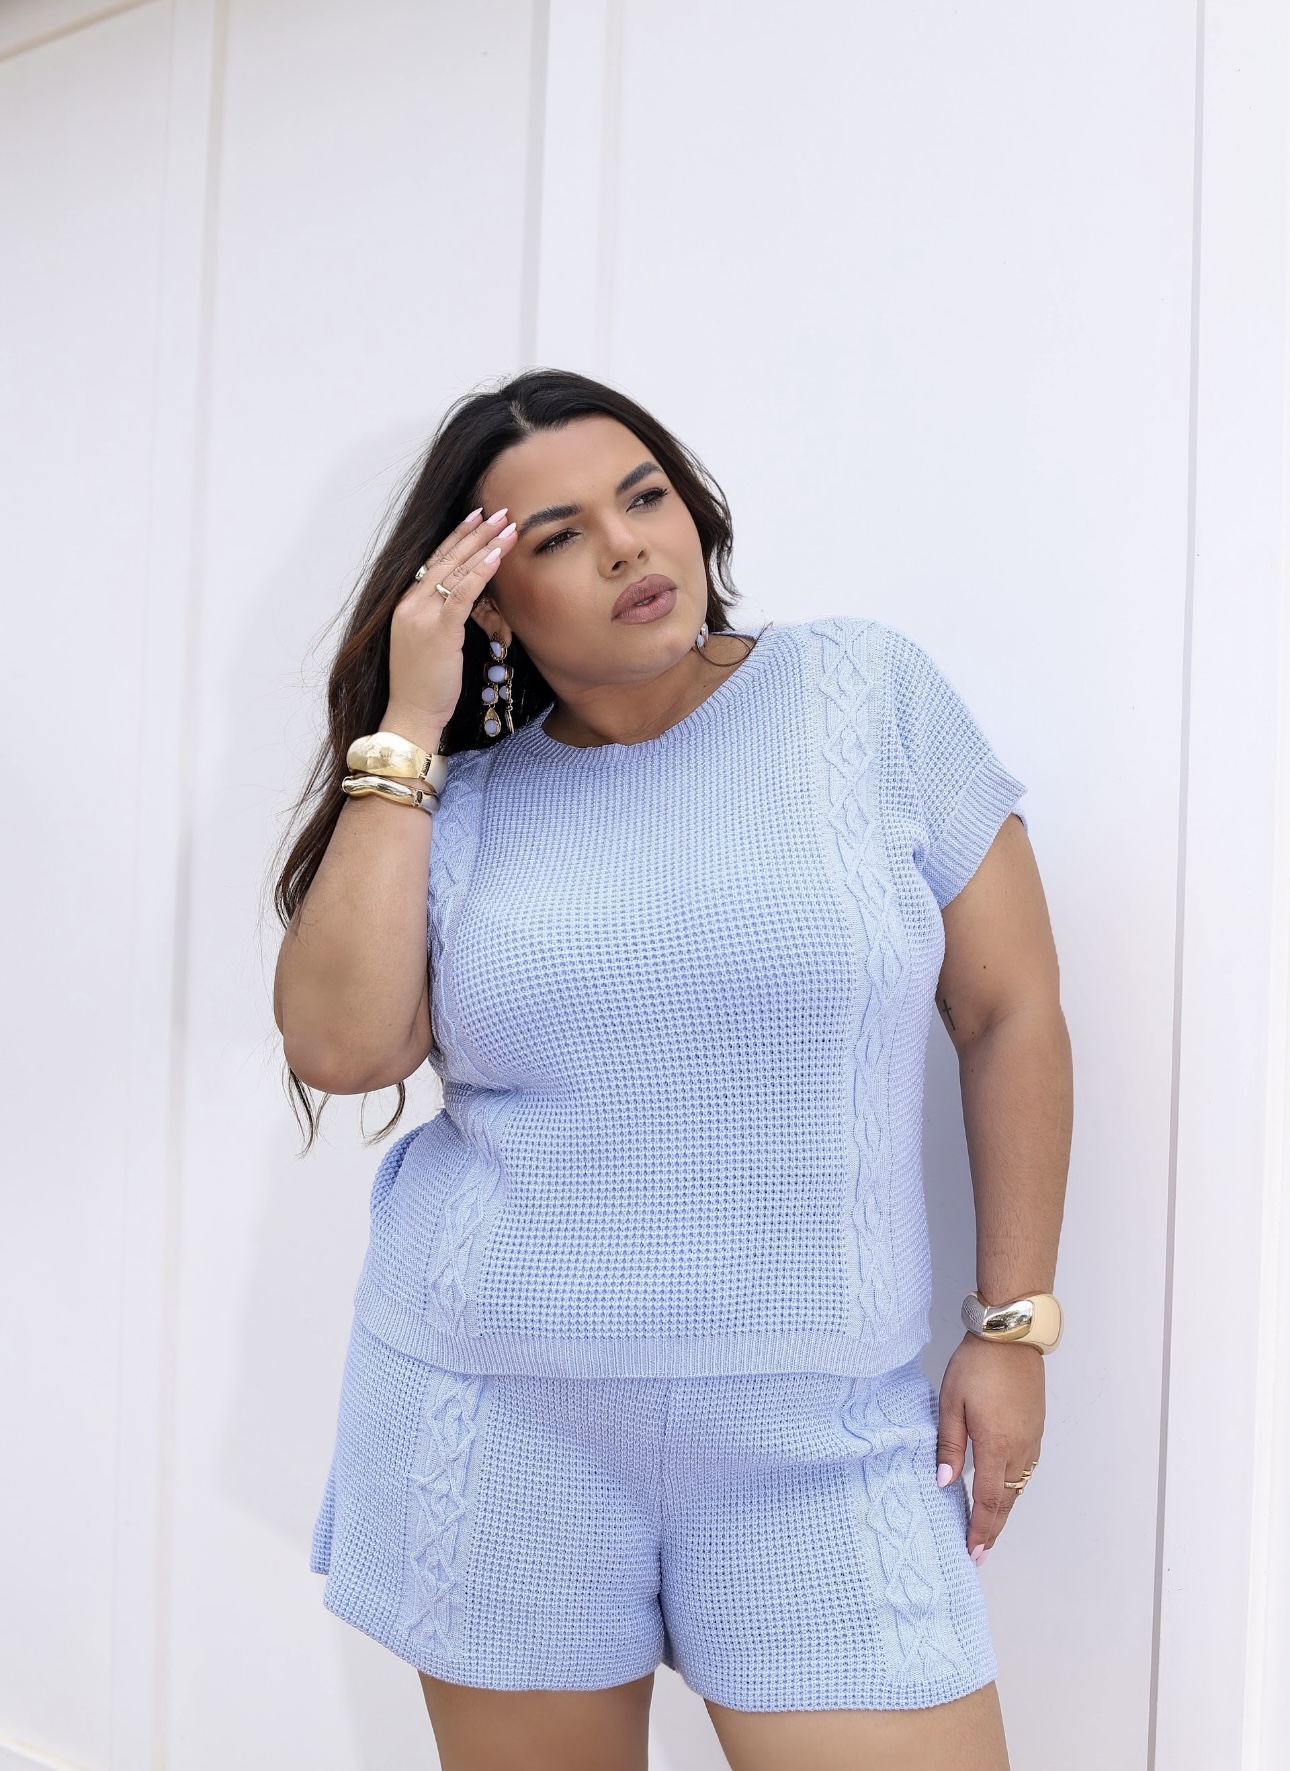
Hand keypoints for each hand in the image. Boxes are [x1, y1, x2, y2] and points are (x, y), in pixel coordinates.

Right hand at [381, 506, 517, 748]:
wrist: (411, 714)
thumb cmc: (425, 686)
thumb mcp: (430, 645)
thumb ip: (443, 619)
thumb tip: (467, 603)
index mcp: (406, 605)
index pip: (434, 561)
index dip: (457, 538)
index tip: (476, 517)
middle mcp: (410, 604)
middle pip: (446, 558)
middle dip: (475, 532)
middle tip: (499, 511)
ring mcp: (421, 615)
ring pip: (456, 569)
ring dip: (484, 544)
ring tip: (507, 524)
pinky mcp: (438, 630)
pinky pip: (462, 593)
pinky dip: (481, 571)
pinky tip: (498, 555)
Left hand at [935, 1332, 1044, 1564]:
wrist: (1011, 1336)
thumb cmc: (977, 1365)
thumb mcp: (951, 1402)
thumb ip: (949, 1445)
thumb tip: (944, 1482)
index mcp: (996, 1444)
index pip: (988, 1499)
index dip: (980, 1528)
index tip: (973, 1552)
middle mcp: (1019, 1448)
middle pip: (1008, 1499)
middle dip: (993, 1528)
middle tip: (981, 1552)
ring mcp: (1032, 1438)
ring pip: (1019, 1485)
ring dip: (1005, 1509)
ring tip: (989, 1528)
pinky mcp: (1036, 1428)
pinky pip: (1025, 1467)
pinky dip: (1014, 1486)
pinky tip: (1004, 1490)